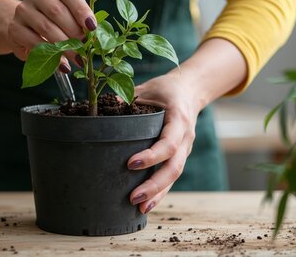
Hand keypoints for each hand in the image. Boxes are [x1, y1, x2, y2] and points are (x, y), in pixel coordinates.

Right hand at [7, 0, 96, 70]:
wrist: (24, 29)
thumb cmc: (53, 22)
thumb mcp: (67, 17)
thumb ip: (79, 22)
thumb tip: (93, 36)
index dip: (82, 11)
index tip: (92, 27)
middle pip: (57, 11)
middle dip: (74, 32)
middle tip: (84, 47)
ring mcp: (23, 10)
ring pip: (46, 27)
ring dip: (64, 45)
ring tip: (76, 58)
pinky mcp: (14, 28)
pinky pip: (34, 41)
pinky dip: (50, 54)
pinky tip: (62, 64)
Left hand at [126, 71, 201, 213]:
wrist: (190, 90)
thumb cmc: (166, 89)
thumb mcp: (147, 88)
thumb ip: (128, 98)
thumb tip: (105, 108)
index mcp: (178, 118)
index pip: (169, 142)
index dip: (152, 156)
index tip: (131, 164)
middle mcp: (185, 137)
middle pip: (174, 166)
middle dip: (155, 184)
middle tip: (134, 197)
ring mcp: (185, 148)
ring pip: (175, 175)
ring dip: (158, 193)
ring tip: (139, 208)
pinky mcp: (180, 156)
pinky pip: (172, 177)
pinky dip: (161, 192)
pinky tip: (146, 205)